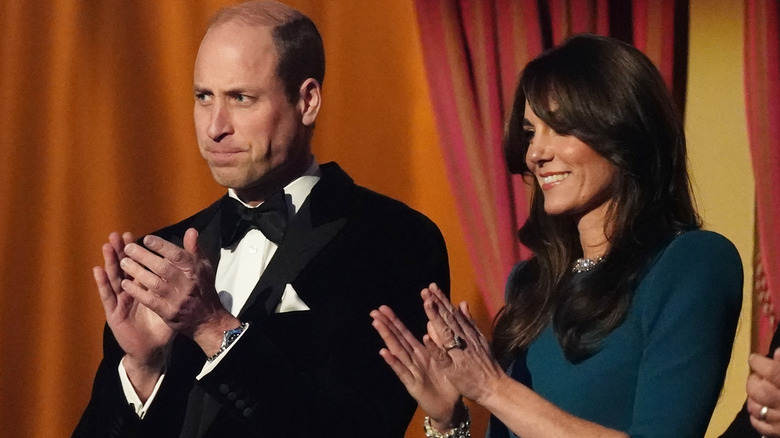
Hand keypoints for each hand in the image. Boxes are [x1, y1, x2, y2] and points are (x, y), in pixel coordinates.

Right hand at [94, 232, 173, 396]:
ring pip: (114, 278)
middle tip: (118, 234)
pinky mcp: (114, 313)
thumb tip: (191, 269)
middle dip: (121, 251)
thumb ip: (179, 286)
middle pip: (124, 268)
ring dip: (110, 261)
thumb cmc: (162, 325)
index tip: (134, 235)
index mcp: (144, 287)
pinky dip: (102, 283)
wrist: (153, 348)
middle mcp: (130, 291)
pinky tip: (97, 270)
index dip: (136, 251)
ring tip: (107, 245)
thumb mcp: (173, 303)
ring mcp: (120, 301)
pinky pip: (107, 296)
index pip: (139, 265)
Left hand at [118, 228, 238, 355]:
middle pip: (163, 268)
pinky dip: (137, 292)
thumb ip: (195, 250)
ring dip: (137, 272)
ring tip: (123, 263)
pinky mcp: (169, 313)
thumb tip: (191, 231)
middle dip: (144, 257)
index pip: (177, 255)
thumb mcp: (204, 268)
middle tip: (128, 248)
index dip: (162, 246)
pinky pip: (150, 301)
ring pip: (154, 284)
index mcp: (195, 271)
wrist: (207, 319)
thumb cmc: (203, 288)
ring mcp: (177, 300)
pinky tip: (125, 284)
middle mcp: (187, 284)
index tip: (146, 239)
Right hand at [370, 294, 462, 428]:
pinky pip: (403, 372)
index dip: (394, 321)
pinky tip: (384, 352)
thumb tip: (431, 321)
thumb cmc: (448, 383)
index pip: (404, 334)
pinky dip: (393, 362)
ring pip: (397, 352)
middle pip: (397, 340)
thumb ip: (438, 341)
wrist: (451, 407)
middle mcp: (413, 360)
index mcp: (421, 353)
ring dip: (387, 338)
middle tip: (374, 312)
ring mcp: (412, 372)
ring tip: (377, 324)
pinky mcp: (413, 385)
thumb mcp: (444, 358)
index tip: (383, 308)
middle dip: (386, 325)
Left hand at [422, 284, 506, 405]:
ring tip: (426, 304)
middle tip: (425, 290)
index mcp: (468, 333)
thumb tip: (463, 303)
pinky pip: (443, 357)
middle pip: (448, 319)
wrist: (494, 387)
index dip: (441, 299)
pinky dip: (435, 348)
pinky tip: (426, 338)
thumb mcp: (479, 339)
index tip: (431, 287)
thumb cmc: (485, 364)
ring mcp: (459, 353)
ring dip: (436, 318)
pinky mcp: (454, 369)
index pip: (452, 313)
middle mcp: (464, 340)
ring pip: (446, 333)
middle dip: (437, 303)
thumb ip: (469, 322)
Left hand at [747, 348, 779, 436]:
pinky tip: (760, 408)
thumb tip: (776, 352)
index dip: (758, 362)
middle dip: (754, 380)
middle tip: (757, 376)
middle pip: (757, 390)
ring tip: (759, 391)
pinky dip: (756, 416)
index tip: (754, 358)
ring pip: (755, 407)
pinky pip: (760, 425)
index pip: (771, 371)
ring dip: (753, 398)